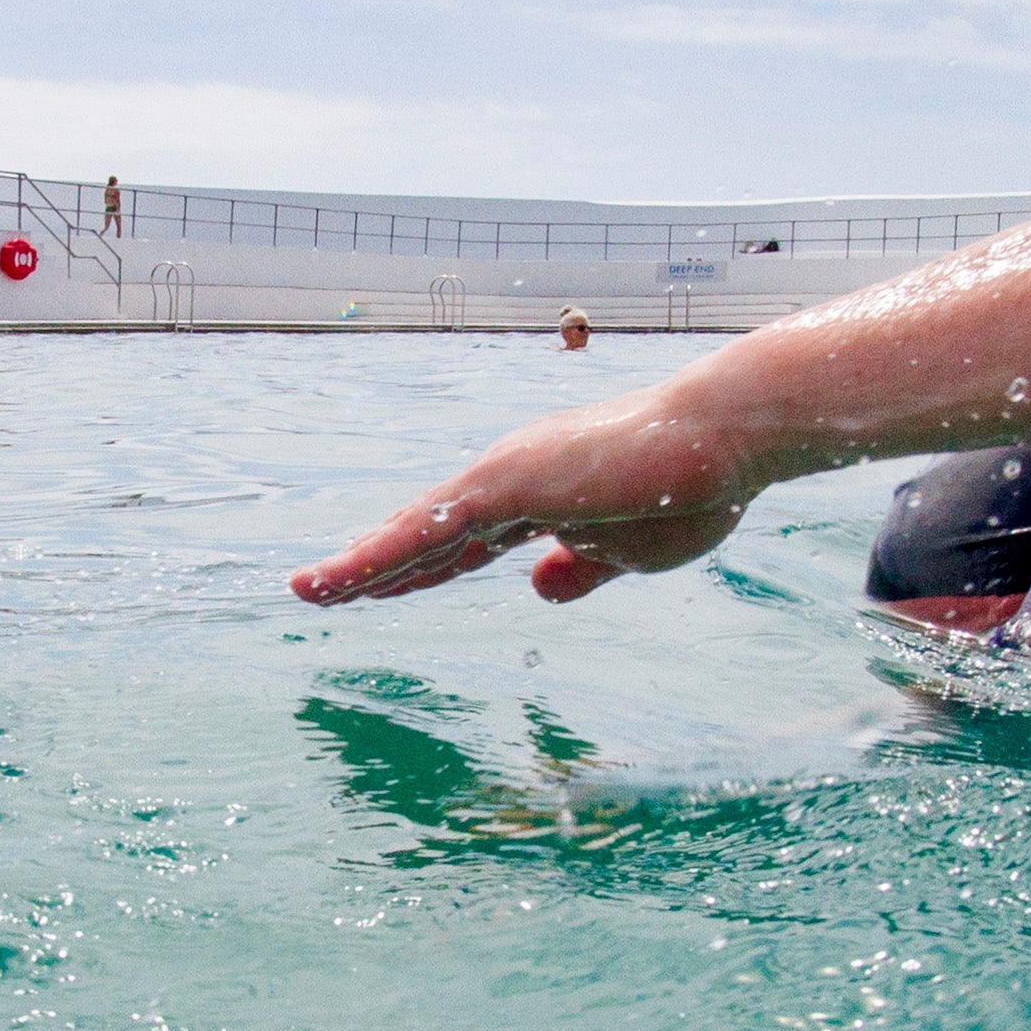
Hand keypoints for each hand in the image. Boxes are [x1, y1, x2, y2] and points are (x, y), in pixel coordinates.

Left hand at [290, 398, 753, 605]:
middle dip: (373, 566)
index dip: (418, 569)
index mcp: (539, 498)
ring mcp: (505, 477)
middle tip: (318, 589)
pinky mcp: (507, 481)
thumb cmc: (691, 488)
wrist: (724, 440)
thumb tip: (538, 590)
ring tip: (306, 590)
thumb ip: (582, 569)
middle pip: (426, 536)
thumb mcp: (630, 552)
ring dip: (359, 564)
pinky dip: (380, 556)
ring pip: (415, 533)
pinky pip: (429, 530)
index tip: (377, 589)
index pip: (464, 543)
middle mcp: (511, 480)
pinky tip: (343, 578)